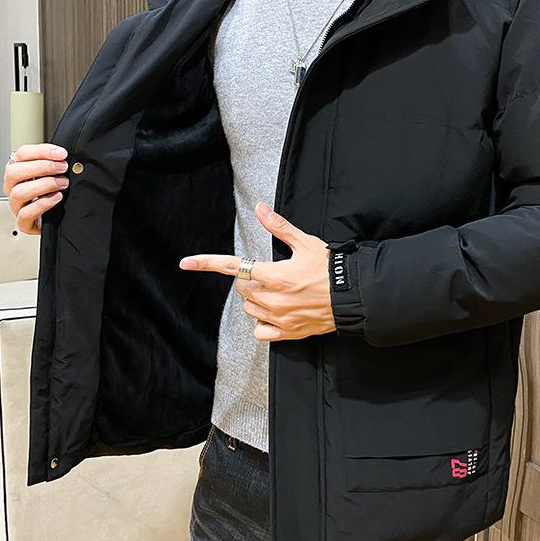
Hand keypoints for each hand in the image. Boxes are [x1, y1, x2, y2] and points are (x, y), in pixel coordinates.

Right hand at [3, 143, 68, 234]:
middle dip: (41, 167)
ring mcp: (16, 205)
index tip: (61, 154)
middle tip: (62, 167)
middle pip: (14, 172)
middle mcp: (13, 187)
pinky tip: (57, 197)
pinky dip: (42, 204)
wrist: (59, 219)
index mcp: (18, 171)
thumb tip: (64, 156)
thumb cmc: (54, 194)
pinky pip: (25, 214)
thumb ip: (55, 164)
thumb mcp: (55, 175)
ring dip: (44, 185)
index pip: (21, 154)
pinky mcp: (24, 223)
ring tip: (63, 183)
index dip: (41, 152)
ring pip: (18, 192)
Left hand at [179, 201, 334, 341]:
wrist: (353, 296)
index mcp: (273, 275)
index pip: (233, 267)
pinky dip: (263, 322)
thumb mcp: (306, 243)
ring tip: (279, 292)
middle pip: (242, 288)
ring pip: (250, 308)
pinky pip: (260, 331)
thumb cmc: (331, 269)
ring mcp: (278, 318)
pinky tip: (276, 313)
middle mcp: (272, 298)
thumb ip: (278, 227)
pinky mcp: (287, 333)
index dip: (207, 263)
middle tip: (272, 274)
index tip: (186, 262)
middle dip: (252, 279)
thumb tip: (260, 208)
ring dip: (257, 299)